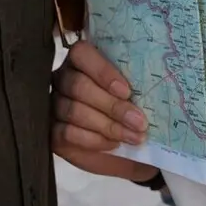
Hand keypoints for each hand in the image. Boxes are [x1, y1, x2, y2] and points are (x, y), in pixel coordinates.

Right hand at [52, 41, 157, 182]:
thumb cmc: (129, 114)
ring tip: (132, 136)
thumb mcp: (135, 98)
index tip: (127, 91)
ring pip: (73, 110)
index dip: (102, 71)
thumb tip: (153, 89)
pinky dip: (93, 140)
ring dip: (108, 125)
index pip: (82, 54)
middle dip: (112, 106)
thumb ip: (137, 89)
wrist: (126, 152)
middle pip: (79, 86)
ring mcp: (54, 104)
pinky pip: (67, 132)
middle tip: (138, 122)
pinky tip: (112, 144)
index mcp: (82, 61)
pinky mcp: (51, 131)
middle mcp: (63, 78)